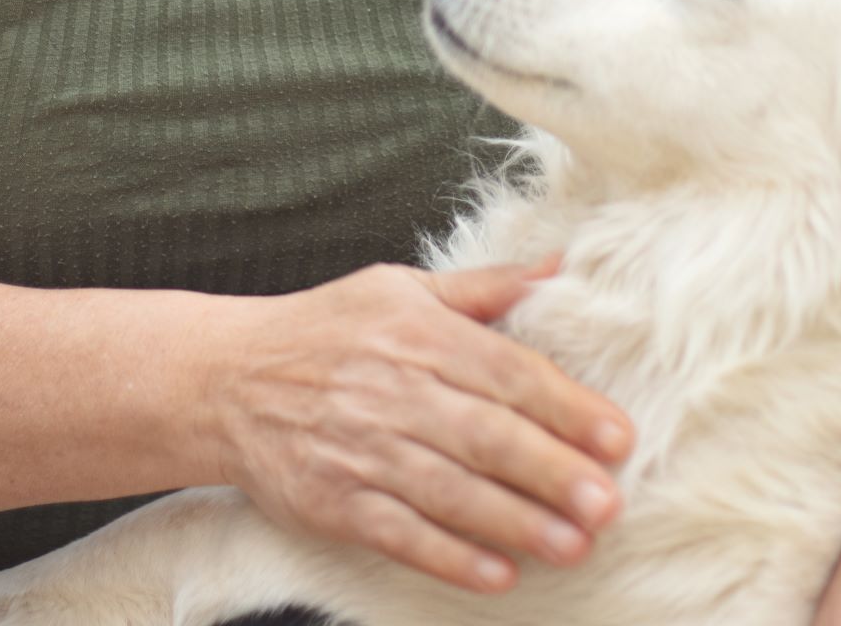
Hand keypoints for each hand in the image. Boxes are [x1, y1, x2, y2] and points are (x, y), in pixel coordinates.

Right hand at [204, 261, 631, 594]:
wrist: (223, 380)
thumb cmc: (326, 330)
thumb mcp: (399, 288)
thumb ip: (484, 287)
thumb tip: (560, 267)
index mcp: (418, 332)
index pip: (507, 371)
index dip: (566, 406)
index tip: (618, 437)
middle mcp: (393, 390)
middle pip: (486, 435)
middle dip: (551, 470)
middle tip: (608, 502)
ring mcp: (361, 449)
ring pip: (451, 490)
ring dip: (515, 521)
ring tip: (574, 545)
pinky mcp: (333, 501)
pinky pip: (401, 533)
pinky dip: (450, 556)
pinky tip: (498, 573)